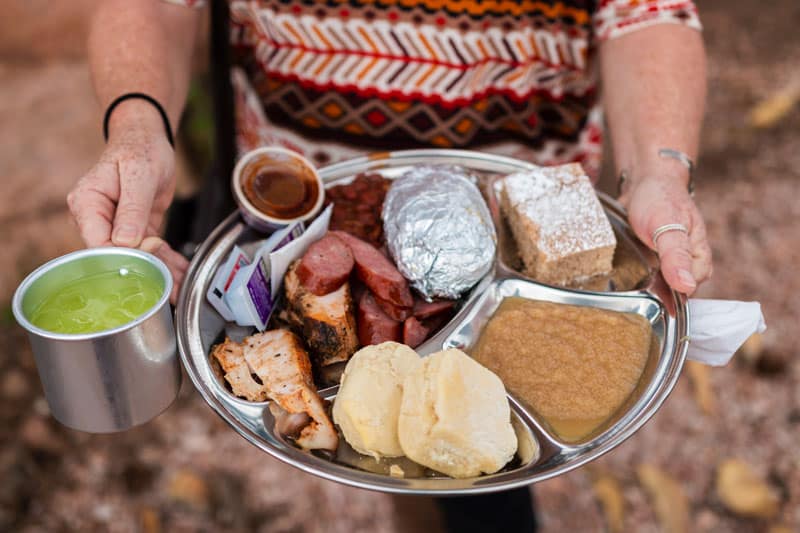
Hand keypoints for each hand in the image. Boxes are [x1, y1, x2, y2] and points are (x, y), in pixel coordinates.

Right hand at [67, 100, 187, 302]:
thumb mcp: (139, 175)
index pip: (98, 243)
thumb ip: (132, 209)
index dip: (123, 256)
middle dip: (143, 273)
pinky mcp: (135, 229)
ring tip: (178, 289)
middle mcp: (96, 219)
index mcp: (87, 204)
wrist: (147, 138)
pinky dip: (166, 261)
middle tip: (167, 288)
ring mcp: (115, 226)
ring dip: (159, 272)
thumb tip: (125, 241)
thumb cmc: (139, 149)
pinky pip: (150, 250)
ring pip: (136, 257)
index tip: (149, 258)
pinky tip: (180, 274)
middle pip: (117, 256)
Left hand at [620, 177, 711, 295]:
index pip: (691, 286)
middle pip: (675, 288)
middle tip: (639, 283)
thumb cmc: (660, 199)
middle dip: (657, 291)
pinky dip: (637, 277)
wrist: (642, 180)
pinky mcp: (651, 257)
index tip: (655, 292)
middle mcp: (684, 258)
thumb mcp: (668, 228)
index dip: (673, 293)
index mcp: (698, 254)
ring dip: (645, 285)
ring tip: (632, 277)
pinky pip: (646, 275)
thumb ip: (677, 257)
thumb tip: (686, 287)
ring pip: (659, 284)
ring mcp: (667, 258)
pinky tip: (626, 276)